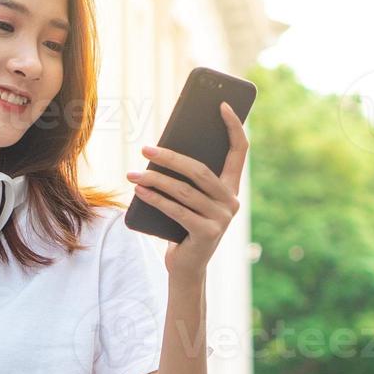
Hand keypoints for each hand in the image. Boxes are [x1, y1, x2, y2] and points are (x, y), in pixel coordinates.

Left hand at [126, 101, 247, 282]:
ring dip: (155, 180)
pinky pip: (177, 210)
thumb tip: (160, 151)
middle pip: (200, 170)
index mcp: (231, 188)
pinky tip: (139, 191)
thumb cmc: (183, 228)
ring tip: (133, 174)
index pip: (239, 151)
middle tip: (145, 148)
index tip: (221, 105)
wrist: (187, 268)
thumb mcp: (188, 201)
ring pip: (185, 190)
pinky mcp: (207, 233)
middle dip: (170, 157)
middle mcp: (231, 201)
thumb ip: (186, 180)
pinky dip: (156, 200)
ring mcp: (222, 219)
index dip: (233, 127)